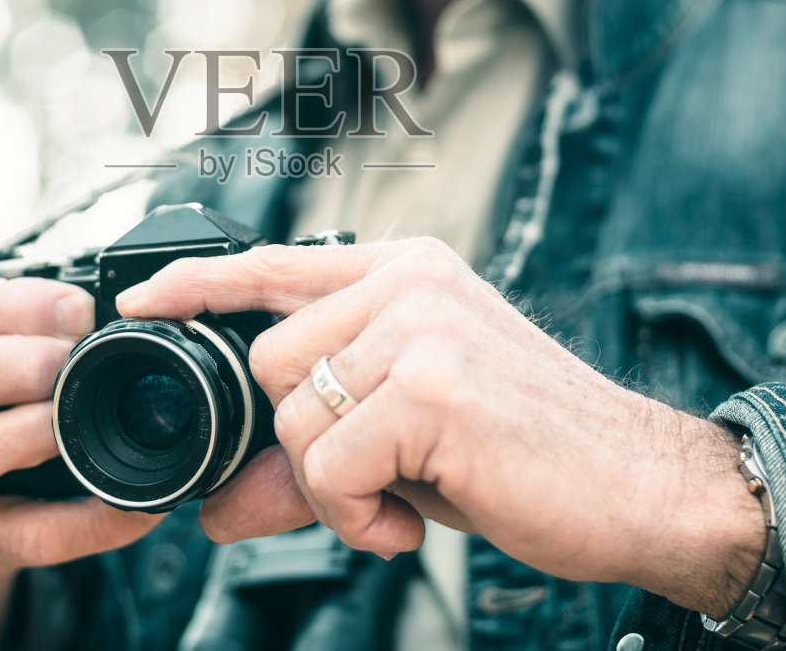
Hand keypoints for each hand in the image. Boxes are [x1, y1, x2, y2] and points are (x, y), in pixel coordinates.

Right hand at [0, 275, 161, 650]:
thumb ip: (29, 322)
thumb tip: (107, 311)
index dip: (16, 305)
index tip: (79, 312)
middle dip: (15, 366)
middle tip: (71, 365)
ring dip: (24, 437)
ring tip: (74, 426)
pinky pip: (16, 534)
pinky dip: (79, 523)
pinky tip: (126, 506)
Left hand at [115, 237, 765, 614]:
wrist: (643, 487)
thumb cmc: (528, 456)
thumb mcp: (408, 444)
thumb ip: (308, 457)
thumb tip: (213, 507)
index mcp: (407, 272)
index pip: (276, 264)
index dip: (199, 283)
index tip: (141, 300)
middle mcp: (410, 282)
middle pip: (270, 364)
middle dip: (301, 445)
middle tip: (374, 483)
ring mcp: (422, 328)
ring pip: (292, 418)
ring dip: (332, 487)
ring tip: (404, 498)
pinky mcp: (433, 389)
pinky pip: (326, 466)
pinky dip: (353, 515)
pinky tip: (410, 521)